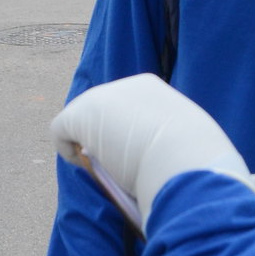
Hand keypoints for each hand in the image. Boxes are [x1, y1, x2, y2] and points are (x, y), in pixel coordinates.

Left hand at [50, 73, 252, 227]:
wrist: (183, 157)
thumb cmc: (193, 156)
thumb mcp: (189, 139)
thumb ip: (174, 139)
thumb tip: (175, 160)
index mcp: (152, 90)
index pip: (127, 109)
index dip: (125, 133)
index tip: (133, 156)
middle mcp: (124, 86)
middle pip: (103, 112)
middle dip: (105, 136)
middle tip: (117, 166)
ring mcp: (100, 97)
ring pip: (82, 121)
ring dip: (87, 144)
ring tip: (102, 169)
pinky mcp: (79, 114)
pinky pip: (61, 130)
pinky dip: (67, 149)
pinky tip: (84, 164)